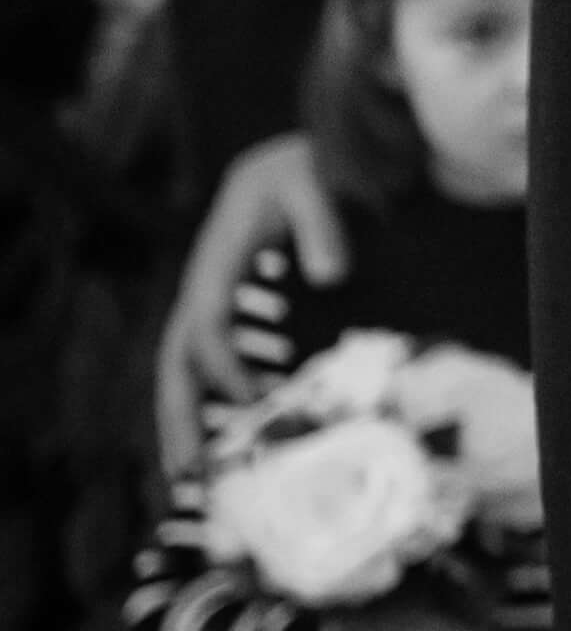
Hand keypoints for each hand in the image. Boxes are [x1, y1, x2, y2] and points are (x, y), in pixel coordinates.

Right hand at [158, 135, 347, 467]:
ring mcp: (213, 301)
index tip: (254, 406)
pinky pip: (211, 364)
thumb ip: (322, 225)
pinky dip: (212, 400)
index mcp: (216, 263)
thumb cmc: (309, 166)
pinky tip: (227, 436)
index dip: (226, 370)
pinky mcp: (230, 308)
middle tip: (186, 472)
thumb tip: (333, 276)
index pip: (207, 329)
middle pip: (177, 362)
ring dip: (186, 420)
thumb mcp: (314, 181)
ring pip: (185, 370)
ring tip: (191, 476)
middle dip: (178, 416)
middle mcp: (204, 288)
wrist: (303, 154)